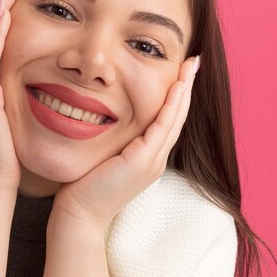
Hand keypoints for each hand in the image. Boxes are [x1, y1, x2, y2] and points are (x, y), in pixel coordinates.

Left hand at [51, 55, 200, 232]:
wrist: (80, 214)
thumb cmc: (85, 186)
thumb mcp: (105, 158)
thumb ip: (114, 141)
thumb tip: (104, 118)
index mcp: (148, 157)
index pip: (168, 121)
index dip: (177, 96)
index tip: (182, 72)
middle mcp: (156, 159)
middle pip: (178, 117)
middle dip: (187, 87)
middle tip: (195, 61)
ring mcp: (152, 161)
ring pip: (175, 119)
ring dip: (184, 91)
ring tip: (192, 67)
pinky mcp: (142, 161)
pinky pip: (161, 127)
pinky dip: (170, 105)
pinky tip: (176, 86)